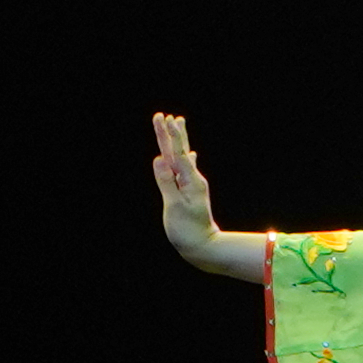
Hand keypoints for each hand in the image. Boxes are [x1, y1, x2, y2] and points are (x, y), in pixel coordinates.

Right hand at [152, 111, 217, 258]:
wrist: (203, 247)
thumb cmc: (187, 230)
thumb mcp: (174, 205)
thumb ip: (166, 181)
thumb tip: (159, 158)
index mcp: (188, 180)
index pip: (176, 152)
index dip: (169, 135)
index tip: (165, 118)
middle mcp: (192, 179)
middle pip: (179, 151)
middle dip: (171, 133)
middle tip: (166, 115)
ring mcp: (192, 185)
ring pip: (181, 158)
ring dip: (178, 141)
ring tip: (177, 124)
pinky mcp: (190, 192)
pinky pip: (185, 170)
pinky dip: (184, 159)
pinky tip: (189, 154)